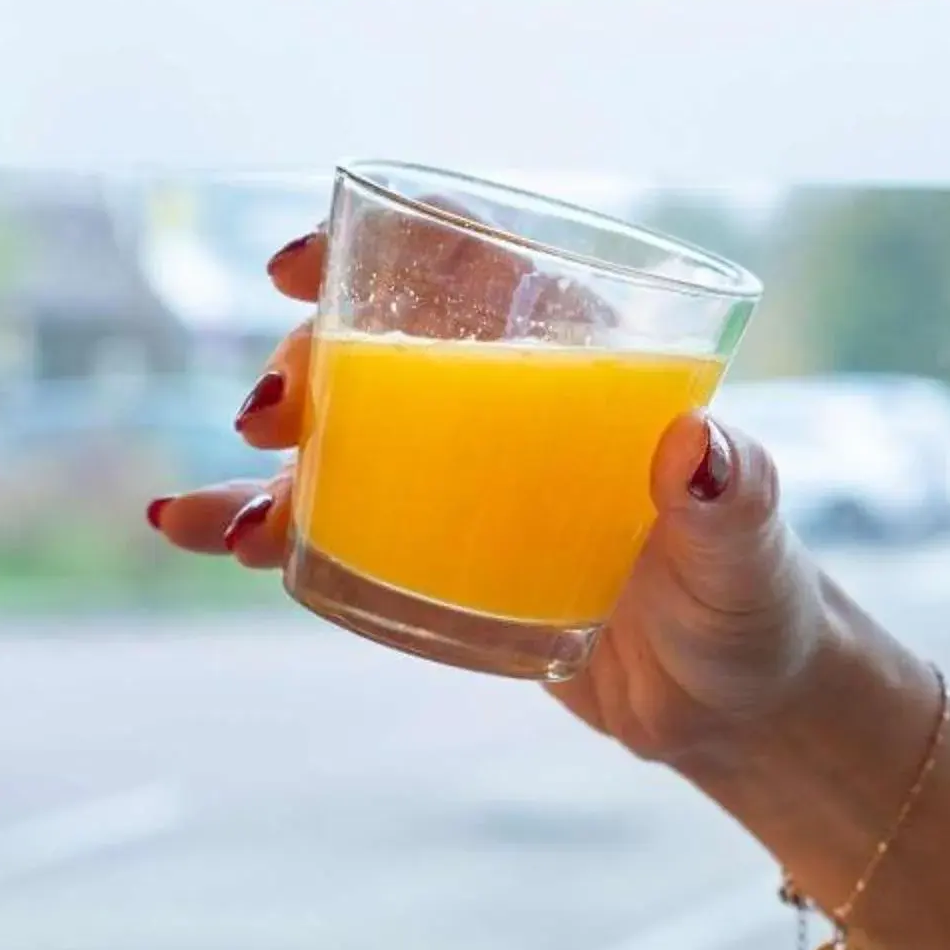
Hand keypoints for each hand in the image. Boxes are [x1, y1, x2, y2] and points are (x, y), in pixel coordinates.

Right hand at [151, 231, 837, 764]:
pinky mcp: (433, 559)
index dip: (378, 244)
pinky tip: (192, 534)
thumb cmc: (757, 601)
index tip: (294, 264)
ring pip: (337, 442)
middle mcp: (506, 403)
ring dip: (260, 465)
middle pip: (378, 346)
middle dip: (304, 366)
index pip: (470, 261)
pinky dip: (257, 527)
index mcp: (581, 356)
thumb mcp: (752, 549)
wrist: (734, 706)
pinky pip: (330, 530)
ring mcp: (461, 483)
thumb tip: (696, 449)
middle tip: (274, 416)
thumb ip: (735, 497)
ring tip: (212, 519)